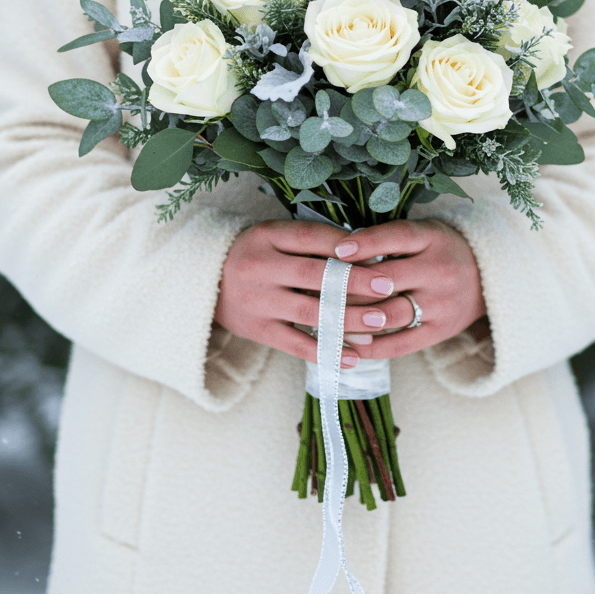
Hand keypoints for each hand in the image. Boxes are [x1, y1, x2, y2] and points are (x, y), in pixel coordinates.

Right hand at [214, 218, 485, 366]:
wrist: (203, 282)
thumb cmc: (253, 254)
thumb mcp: (274, 236)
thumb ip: (312, 240)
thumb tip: (363, 249)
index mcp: (267, 237)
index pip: (313, 239)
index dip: (348, 248)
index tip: (382, 255)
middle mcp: (260, 268)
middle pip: (316, 276)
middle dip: (357, 283)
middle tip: (391, 288)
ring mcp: (259, 302)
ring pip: (311, 312)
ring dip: (349, 319)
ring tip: (381, 323)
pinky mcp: (259, 331)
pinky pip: (297, 344)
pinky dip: (327, 351)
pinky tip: (353, 357)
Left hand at [331, 219, 486, 359]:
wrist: (489, 278)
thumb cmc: (440, 250)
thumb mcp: (422, 233)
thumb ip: (387, 239)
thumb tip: (337, 251)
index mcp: (431, 239)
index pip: (394, 237)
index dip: (364, 244)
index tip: (335, 250)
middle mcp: (438, 270)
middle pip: (384, 280)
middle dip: (346, 286)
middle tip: (313, 290)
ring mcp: (440, 304)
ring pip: (388, 314)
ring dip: (352, 319)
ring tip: (322, 319)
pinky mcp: (440, 331)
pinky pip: (401, 344)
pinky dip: (371, 347)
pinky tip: (347, 344)